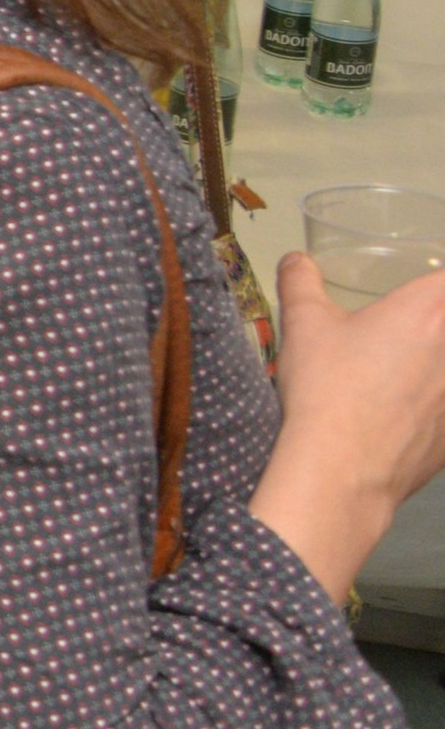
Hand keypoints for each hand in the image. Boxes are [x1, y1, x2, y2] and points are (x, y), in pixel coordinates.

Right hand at [257, 254, 444, 601]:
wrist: (342, 469)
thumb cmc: (326, 387)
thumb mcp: (302, 323)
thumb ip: (301, 281)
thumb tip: (297, 259)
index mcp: (429, 310)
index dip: (434, 284)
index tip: (418, 292)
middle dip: (432, 324)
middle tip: (403, 333)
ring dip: (433, 368)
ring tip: (398, 375)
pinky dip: (433, 405)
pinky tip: (401, 413)